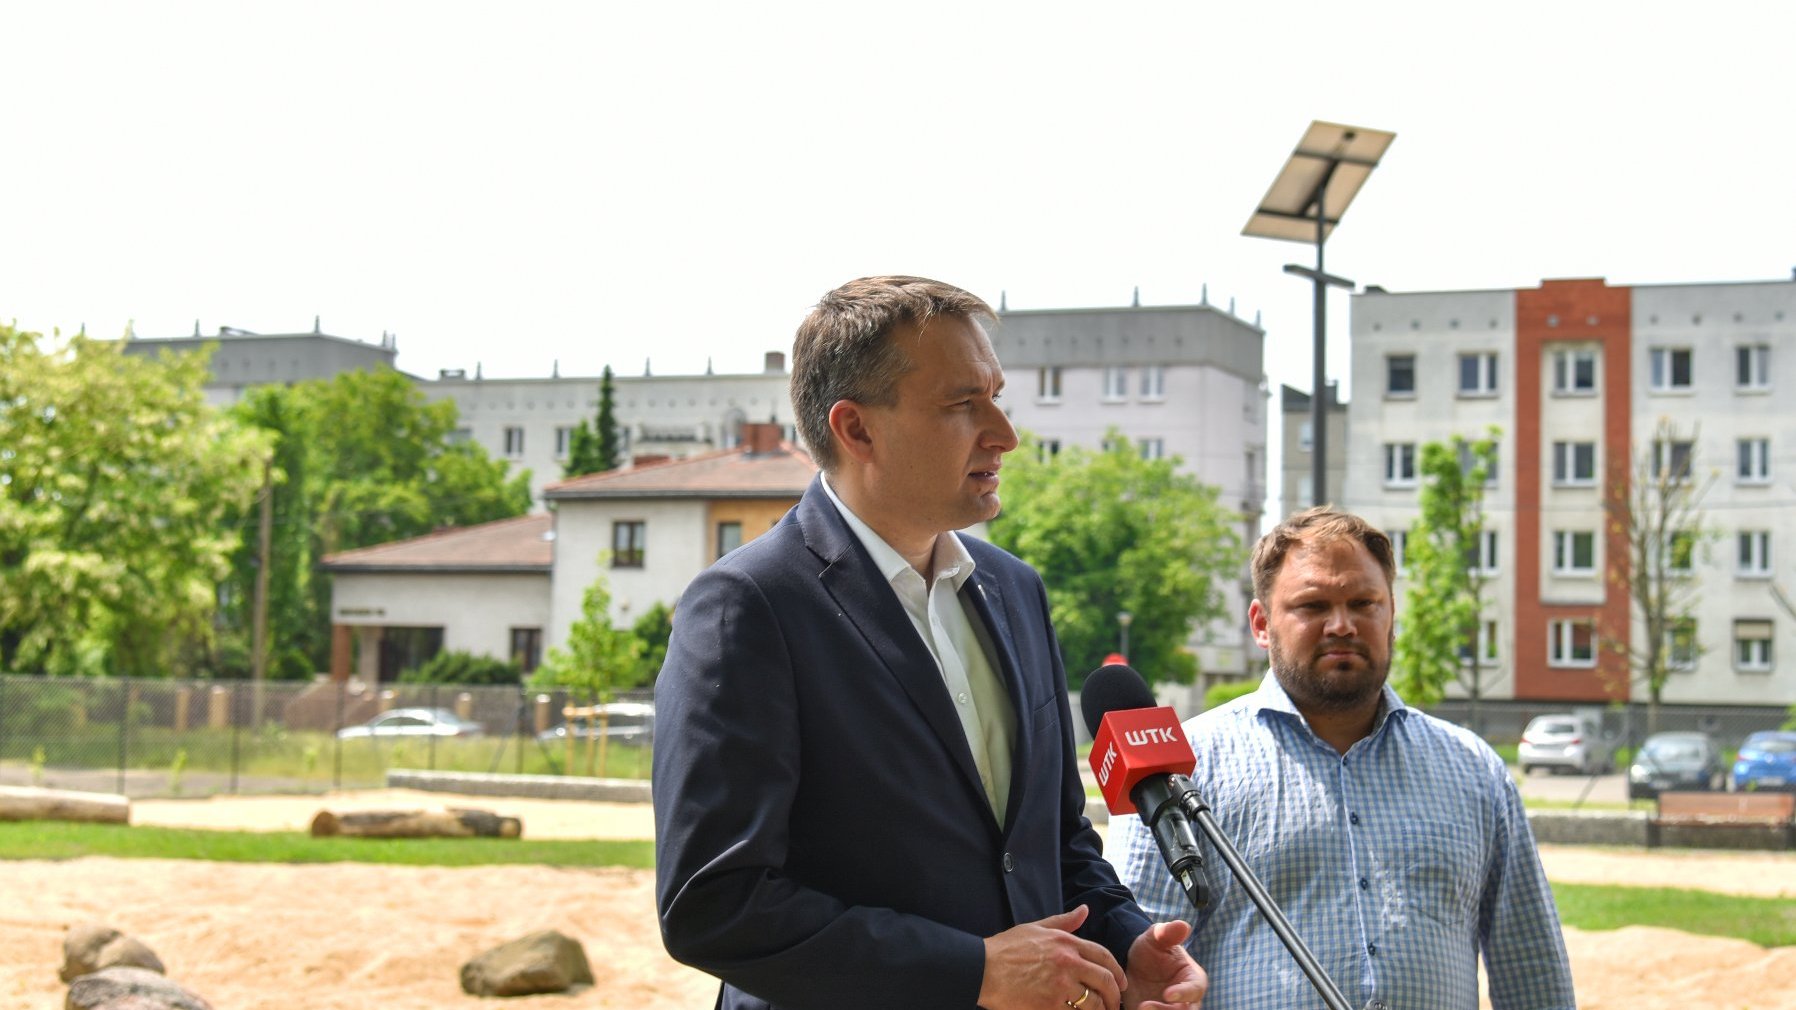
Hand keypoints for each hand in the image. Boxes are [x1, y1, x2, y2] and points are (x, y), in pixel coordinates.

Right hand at [979, 905, 1124, 1009]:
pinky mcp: (1050, 1006)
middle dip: (1114, 996)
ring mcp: (1060, 986)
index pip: (1104, 956)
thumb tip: (1084, 910)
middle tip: (1114, 1005)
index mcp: (1066, 943)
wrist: (983, 968)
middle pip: (1105, 981)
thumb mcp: (1036, 928)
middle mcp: (1068, 963)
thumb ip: (1064, 921)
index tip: (1121, 983)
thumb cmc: (1006, 948)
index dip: (1117, 972)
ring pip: (1093, 1003)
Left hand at [1122, 920, 1206, 1009]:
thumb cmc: (1151, 949)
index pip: (1194, 990)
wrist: (1134, 965)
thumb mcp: (1156, 938)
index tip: (1167, 994)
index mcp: (1193, 980)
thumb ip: (1168, 933)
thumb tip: (1183, 925)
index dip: (1183, 994)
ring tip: (1139, 1008)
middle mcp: (1187, 1000)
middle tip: (1146, 1007)